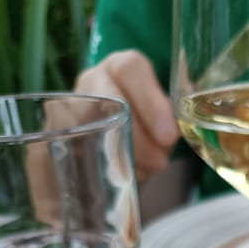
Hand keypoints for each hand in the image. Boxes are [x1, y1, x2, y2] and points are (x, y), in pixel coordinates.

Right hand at [75, 51, 179, 178]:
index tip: (169, 135)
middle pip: (111, 98)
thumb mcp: (162, 117)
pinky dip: (105, 168)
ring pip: (94, 124)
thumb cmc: (144, 126)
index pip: (132, 68)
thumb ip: (173, 115)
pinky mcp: (63, 132)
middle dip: (139, 136)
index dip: (151, 101)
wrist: (110, 145)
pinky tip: (121, 179)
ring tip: (142, 173)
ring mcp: (74, 104)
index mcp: (122, 68)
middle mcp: (94, 80)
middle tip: (159, 163)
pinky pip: (80, 149)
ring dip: (122, 155)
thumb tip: (185, 123)